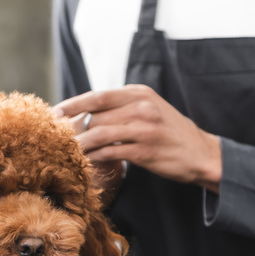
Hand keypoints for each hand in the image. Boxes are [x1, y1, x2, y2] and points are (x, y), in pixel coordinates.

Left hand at [54, 84, 221, 194]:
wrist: (201, 153)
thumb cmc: (168, 133)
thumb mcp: (148, 110)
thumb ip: (121, 108)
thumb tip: (85, 112)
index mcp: (139, 93)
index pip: (97, 96)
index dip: (72, 105)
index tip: (53, 113)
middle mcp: (141, 106)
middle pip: (94, 116)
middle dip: (73, 128)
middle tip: (57, 139)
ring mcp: (143, 128)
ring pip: (98, 133)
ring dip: (80, 144)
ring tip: (66, 152)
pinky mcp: (144, 150)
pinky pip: (109, 152)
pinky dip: (94, 157)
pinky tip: (84, 162)